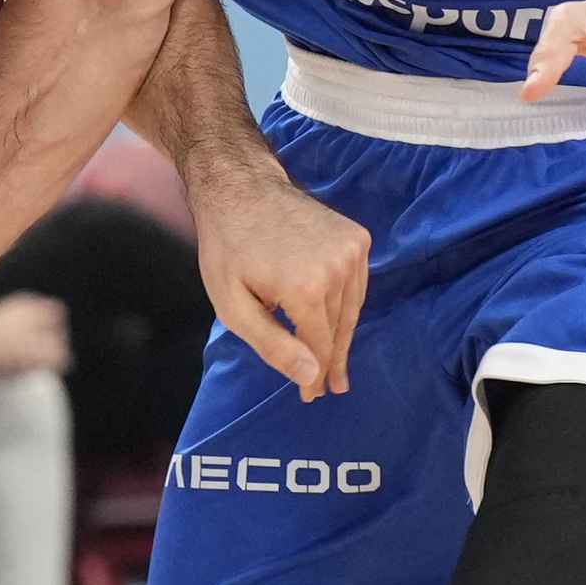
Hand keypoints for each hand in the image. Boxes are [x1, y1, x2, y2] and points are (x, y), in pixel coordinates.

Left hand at [191, 164, 367, 399]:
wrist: (240, 187)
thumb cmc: (227, 248)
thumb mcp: (232, 305)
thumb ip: (273, 345)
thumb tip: (312, 374)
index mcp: (307, 288)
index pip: (321, 348)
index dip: (316, 377)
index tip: (311, 396)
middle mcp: (339, 268)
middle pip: (339, 331)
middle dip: (329, 361)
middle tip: (326, 388)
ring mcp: (352, 250)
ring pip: (353, 310)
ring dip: (341, 335)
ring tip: (334, 363)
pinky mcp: (358, 237)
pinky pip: (358, 285)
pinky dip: (347, 304)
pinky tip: (336, 320)